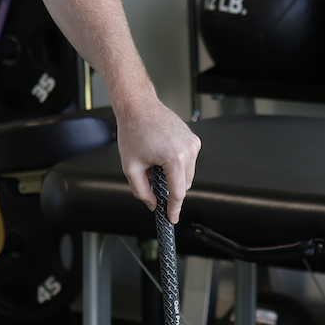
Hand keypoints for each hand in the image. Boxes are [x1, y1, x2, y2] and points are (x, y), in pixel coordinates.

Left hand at [113, 90, 200, 221]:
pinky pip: (189, 161)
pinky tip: (162, 154)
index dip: (174, 208)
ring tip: (154, 163)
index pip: (178, 192)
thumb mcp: (131, 167)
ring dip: (174, 176)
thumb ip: (141, 190)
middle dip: (170, 189)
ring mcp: (193, 143)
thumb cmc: (134, 131)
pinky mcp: (193, 139)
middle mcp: (188, 150)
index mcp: (174, 159)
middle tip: (152, 183)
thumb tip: (152, 203)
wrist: (138, 106)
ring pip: (188, 174)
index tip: (172, 218)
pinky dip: (178, 164)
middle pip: (184, 185)